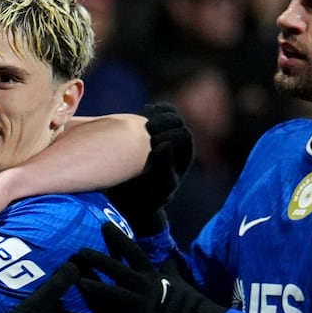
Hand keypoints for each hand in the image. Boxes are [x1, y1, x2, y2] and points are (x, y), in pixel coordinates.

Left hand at [73, 222, 227, 312]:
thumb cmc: (193, 304)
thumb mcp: (181, 282)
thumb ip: (171, 269)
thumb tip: (170, 256)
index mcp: (154, 276)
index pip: (134, 253)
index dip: (119, 239)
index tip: (104, 225)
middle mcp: (146, 287)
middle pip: (120, 270)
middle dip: (100, 260)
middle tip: (80, 251)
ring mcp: (143, 306)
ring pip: (116, 294)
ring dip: (96, 288)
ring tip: (78, 281)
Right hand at [104, 101, 192, 235]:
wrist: (131, 201)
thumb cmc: (149, 198)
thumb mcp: (160, 187)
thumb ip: (164, 167)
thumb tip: (164, 145)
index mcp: (183, 152)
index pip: (182, 133)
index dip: (170, 135)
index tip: (152, 144)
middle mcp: (175, 140)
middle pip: (174, 118)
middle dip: (161, 121)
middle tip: (146, 130)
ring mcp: (160, 133)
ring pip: (161, 111)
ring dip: (150, 114)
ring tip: (138, 123)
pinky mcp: (143, 131)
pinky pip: (145, 114)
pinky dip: (139, 115)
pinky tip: (127, 124)